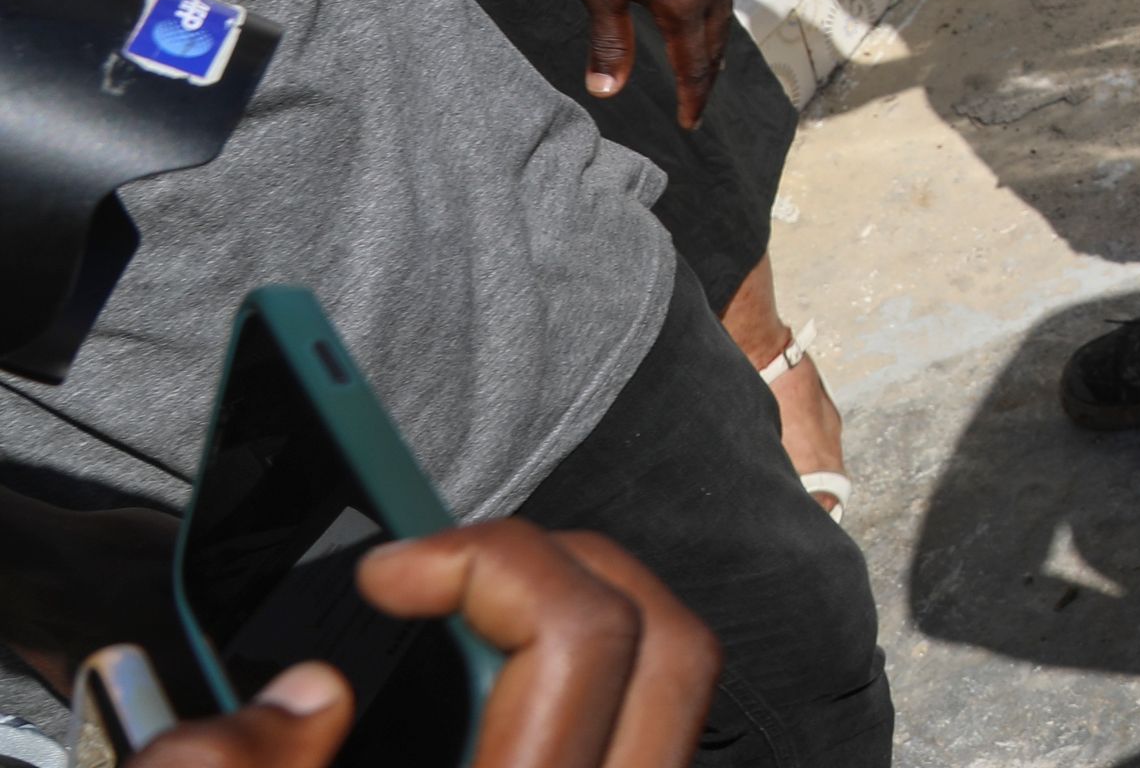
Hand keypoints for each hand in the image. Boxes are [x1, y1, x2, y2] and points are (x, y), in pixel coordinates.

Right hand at [135, 521, 720, 767]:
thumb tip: (309, 695)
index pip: (584, 639)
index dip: (491, 562)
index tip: (391, 566)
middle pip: (666, 638)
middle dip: (555, 563)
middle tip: (444, 569)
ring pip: (676, 682)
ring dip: (583, 611)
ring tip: (472, 606)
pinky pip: (645, 731)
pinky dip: (592, 676)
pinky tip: (498, 673)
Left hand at [572, 0, 732, 127]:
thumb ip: (607, 43)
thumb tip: (607, 92)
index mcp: (684, 6)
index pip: (694, 66)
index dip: (691, 98)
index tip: (689, 124)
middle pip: (716, 45)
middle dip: (708, 76)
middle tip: (699, 98)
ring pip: (722, 14)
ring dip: (714, 43)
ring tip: (708, 58)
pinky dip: (714, 10)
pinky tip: (703, 2)